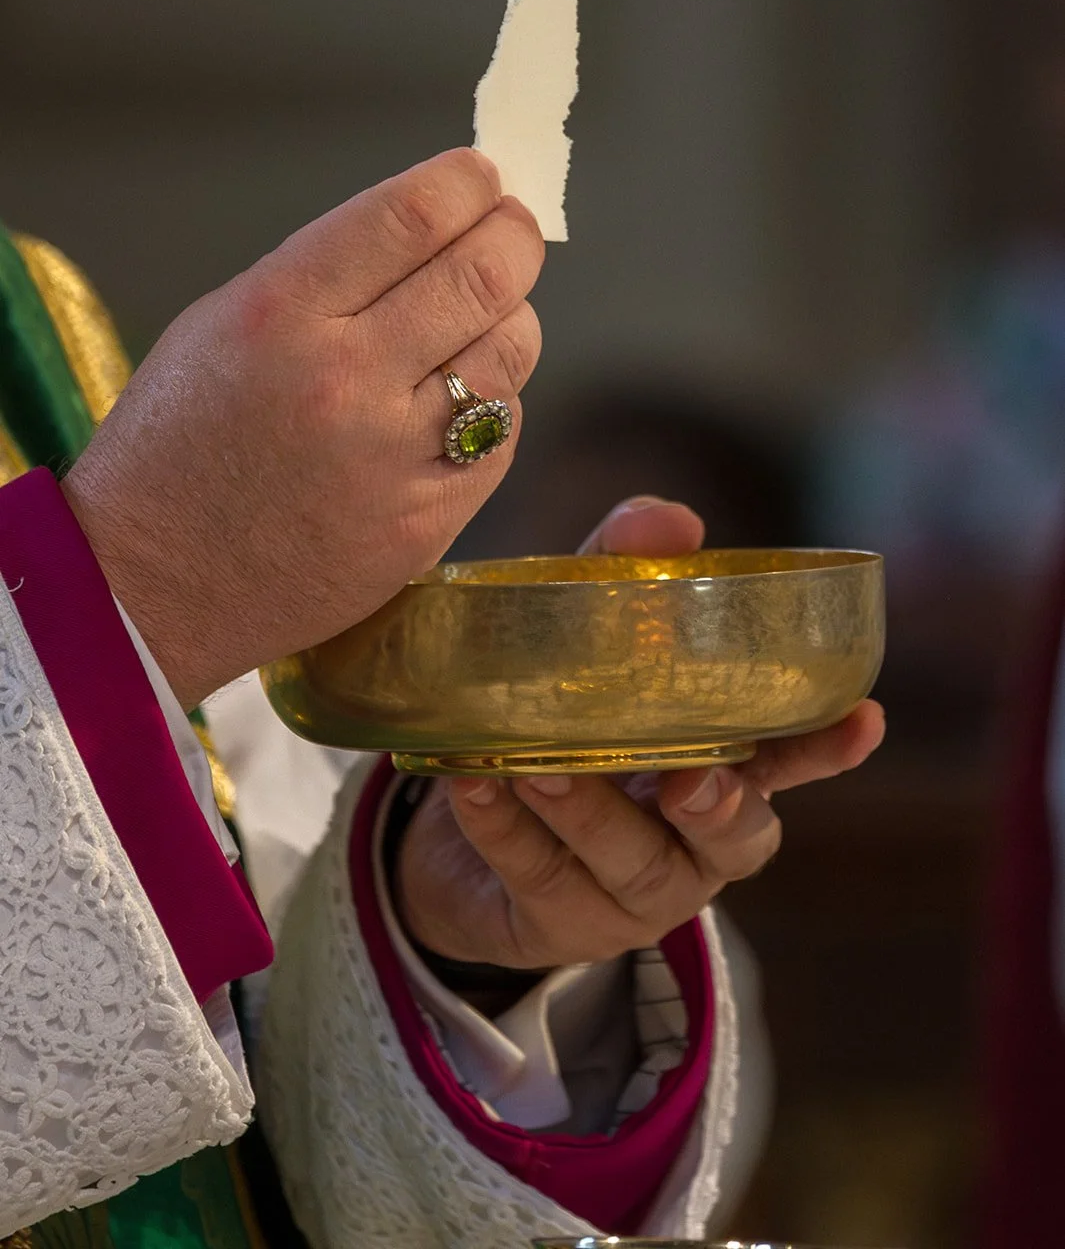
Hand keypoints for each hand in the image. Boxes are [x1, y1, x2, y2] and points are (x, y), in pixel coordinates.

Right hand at [62, 149, 544, 707]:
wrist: (150, 588)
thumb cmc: (177, 446)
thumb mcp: (220, 323)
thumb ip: (328, 274)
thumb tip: (436, 226)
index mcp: (282, 314)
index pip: (415, 214)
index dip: (468, 182)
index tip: (481, 177)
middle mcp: (346, 381)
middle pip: (488, 275)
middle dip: (514, 235)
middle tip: (511, 230)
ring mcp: (394, 459)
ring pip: (511, 352)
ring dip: (507, 321)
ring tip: (476, 321)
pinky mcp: (427, 522)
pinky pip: (501, 434)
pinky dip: (491, 405)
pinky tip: (450, 406)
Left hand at [396, 495, 884, 968]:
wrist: (455, 821)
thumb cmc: (554, 715)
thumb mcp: (585, 638)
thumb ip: (624, 576)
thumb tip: (668, 518)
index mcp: (719, 767)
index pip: (788, 760)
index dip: (826, 748)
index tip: (864, 720)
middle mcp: (693, 841)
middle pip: (734, 840)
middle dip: (719, 809)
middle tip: (691, 777)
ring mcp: (630, 894)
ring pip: (631, 863)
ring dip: (591, 812)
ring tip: (542, 766)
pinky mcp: (558, 923)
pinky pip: (536, 878)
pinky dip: (504, 831)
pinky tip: (474, 784)